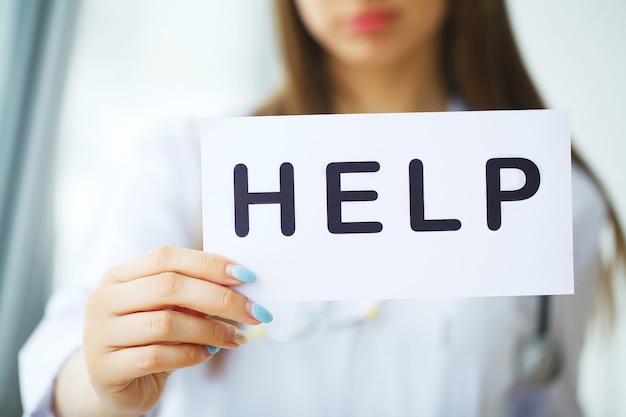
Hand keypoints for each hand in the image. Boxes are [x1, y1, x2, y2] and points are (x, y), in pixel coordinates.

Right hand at [79, 246, 271, 415]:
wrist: (112, 386)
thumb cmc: (145, 340)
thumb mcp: (164, 309)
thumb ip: (190, 293)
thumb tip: (238, 285)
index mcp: (118, 275)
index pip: (166, 257)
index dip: (208, 264)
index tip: (245, 275)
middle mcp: (103, 300)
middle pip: (168, 286)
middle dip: (219, 297)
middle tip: (250, 310)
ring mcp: (100, 335)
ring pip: (165, 323)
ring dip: (210, 330)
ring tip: (233, 337)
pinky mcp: (105, 369)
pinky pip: (157, 357)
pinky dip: (191, 355)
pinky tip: (207, 354)